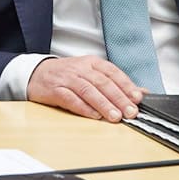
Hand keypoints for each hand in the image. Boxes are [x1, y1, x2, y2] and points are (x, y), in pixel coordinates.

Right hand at [27, 56, 146, 121]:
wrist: (37, 73)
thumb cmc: (68, 75)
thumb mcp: (91, 73)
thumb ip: (115, 83)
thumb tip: (142, 92)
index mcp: (91, 62)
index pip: (112, 72)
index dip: (126, 85)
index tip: (138, 98)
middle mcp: (80, 68)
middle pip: (102, 82)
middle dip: (118, 98)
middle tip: (130, 112)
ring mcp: (67, 79)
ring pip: (88, 90)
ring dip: (103, 104)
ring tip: (115, 116)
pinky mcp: (55, 90)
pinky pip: (70, 99)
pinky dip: (83, 108)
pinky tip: (94, 116)